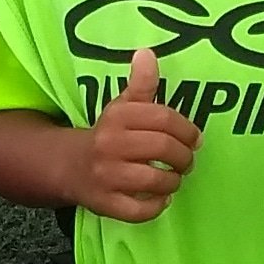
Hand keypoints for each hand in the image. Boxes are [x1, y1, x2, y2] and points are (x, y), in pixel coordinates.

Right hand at [77, 47, 199, 221]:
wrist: (68, 165)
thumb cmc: (108, 133)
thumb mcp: (122, 105)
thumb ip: (142, 83)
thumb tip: (147, 52)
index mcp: (118, 117)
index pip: (163, 119)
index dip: (187, 129)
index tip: (195, 139)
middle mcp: (109, 145)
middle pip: (162, 149)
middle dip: (184, 157)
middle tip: (188, 161)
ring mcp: (105, 176)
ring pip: (153, 181)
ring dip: (172, 182)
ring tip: (174, 179)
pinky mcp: (103, 203)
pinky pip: (138, 211)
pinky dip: (156, 207)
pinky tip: (161, 199)